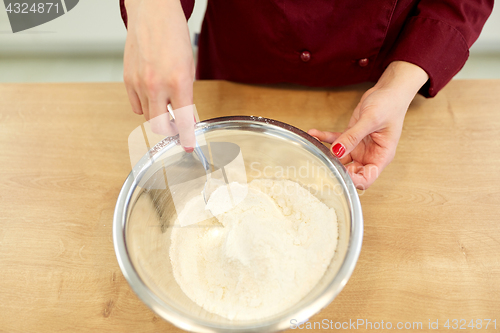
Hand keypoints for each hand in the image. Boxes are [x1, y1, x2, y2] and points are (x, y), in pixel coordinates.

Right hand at [123, 0, 195, 151]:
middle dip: (169, 131)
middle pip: (159, 125)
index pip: (182, 119)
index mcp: (178, 81)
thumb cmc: (173, 36)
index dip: (187, 136)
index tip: (189, 145)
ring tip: (166, 105)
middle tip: (176, 129)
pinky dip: (144, 106)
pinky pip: (135, 105)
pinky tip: (152, 97)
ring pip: (146, 116)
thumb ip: (187, 96)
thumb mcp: (189, 68)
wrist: (152, 14)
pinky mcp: (127, 79)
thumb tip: (187, 119)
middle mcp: (157, 85)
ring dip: (158, 117)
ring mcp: (139, 83)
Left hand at [309, 61, 428, 188]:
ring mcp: (359, 147)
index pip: (367, 178)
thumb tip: (337, 151)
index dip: (353, 180)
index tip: (338, 174)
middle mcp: (370, 155)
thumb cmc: (390, 105)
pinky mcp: (350, 137)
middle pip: (351, 171)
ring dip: (326, 152)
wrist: (388, 90)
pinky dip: (324, 138)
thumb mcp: (370, 120)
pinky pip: (335, 141)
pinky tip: (314, 133)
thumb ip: (353, 136)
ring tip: (314, 144)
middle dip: (336, 168)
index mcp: (381, 156)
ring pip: (339, 157)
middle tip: (321, 161)